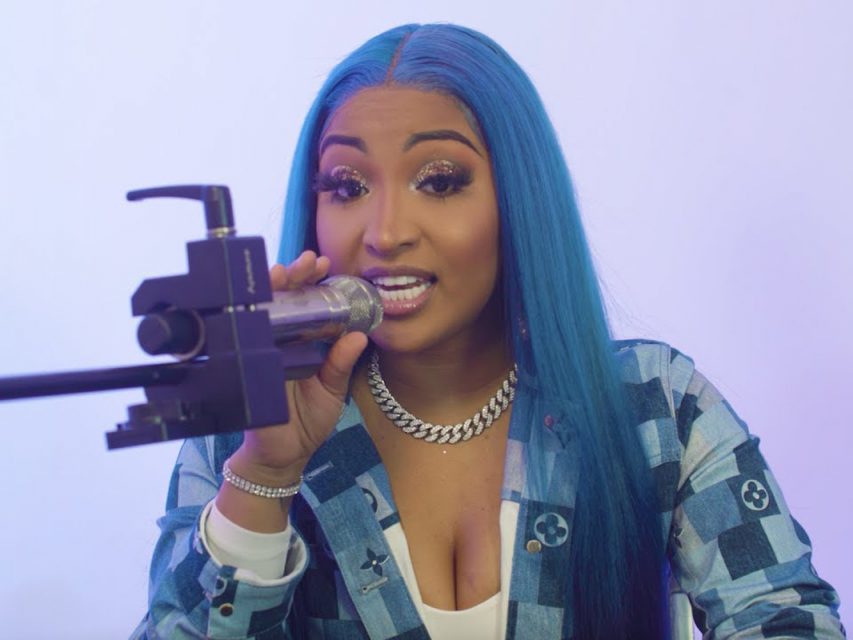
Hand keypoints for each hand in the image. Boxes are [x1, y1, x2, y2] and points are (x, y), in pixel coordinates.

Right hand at [231, 250, 367, 480]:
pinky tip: (257, 305)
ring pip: (258, 310)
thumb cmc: (308, 421)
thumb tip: (359, 336)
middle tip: (307, 261)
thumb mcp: (332, 390)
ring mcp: (259, 352)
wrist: (284, 456)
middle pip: (280, 299)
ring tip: (283, 272)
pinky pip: (244, 340)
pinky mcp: (245, 368)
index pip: (303, 304)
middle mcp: (277, 341)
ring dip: (269, 289)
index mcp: (299, 342)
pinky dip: (247, 320)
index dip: (310, 282)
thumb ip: (341, 363)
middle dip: (291, 275)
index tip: (324, 264)